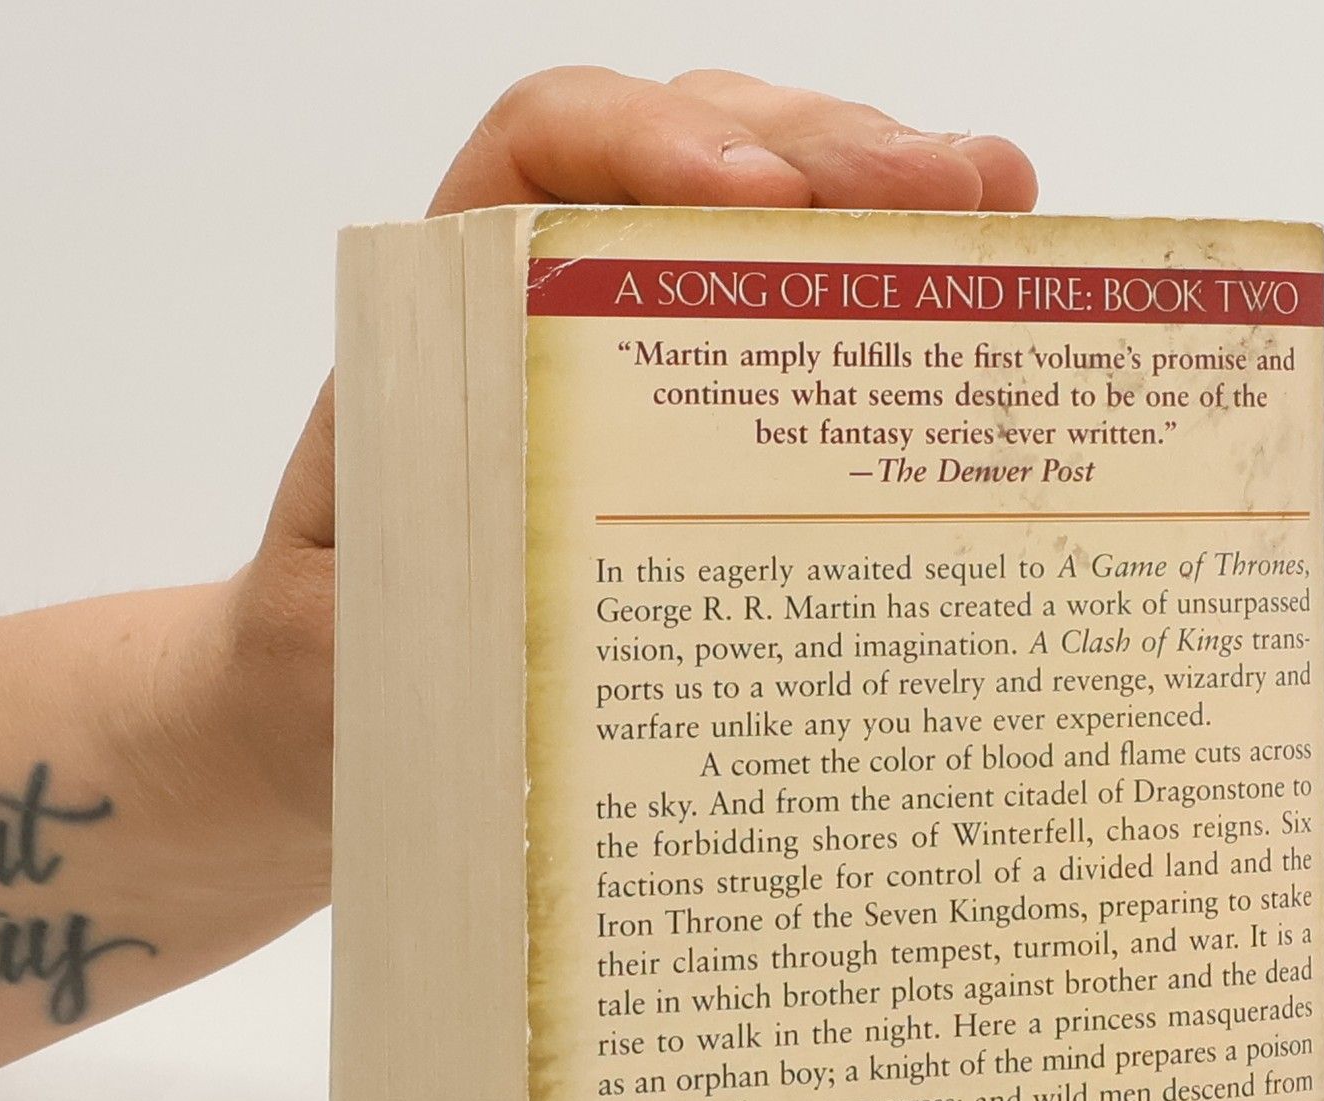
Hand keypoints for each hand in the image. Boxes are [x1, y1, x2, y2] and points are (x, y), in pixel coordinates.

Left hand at [223, 68, 1038, 847]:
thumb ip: (418, 607)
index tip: (757, 198)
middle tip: (961, 190)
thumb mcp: (345, 648)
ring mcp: (629, 369)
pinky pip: (791, 343)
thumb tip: (558, 613)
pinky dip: (880, 310)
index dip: (650, 141)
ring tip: (995, 208)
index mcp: (444, 326)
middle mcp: (543, 317)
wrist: (328, 737)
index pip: (543, 155)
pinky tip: (961, 305)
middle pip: (689, 158)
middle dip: (830, 153)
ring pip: (760, 226)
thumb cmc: (333, 686)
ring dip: (881, 204)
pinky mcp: (691, 443)